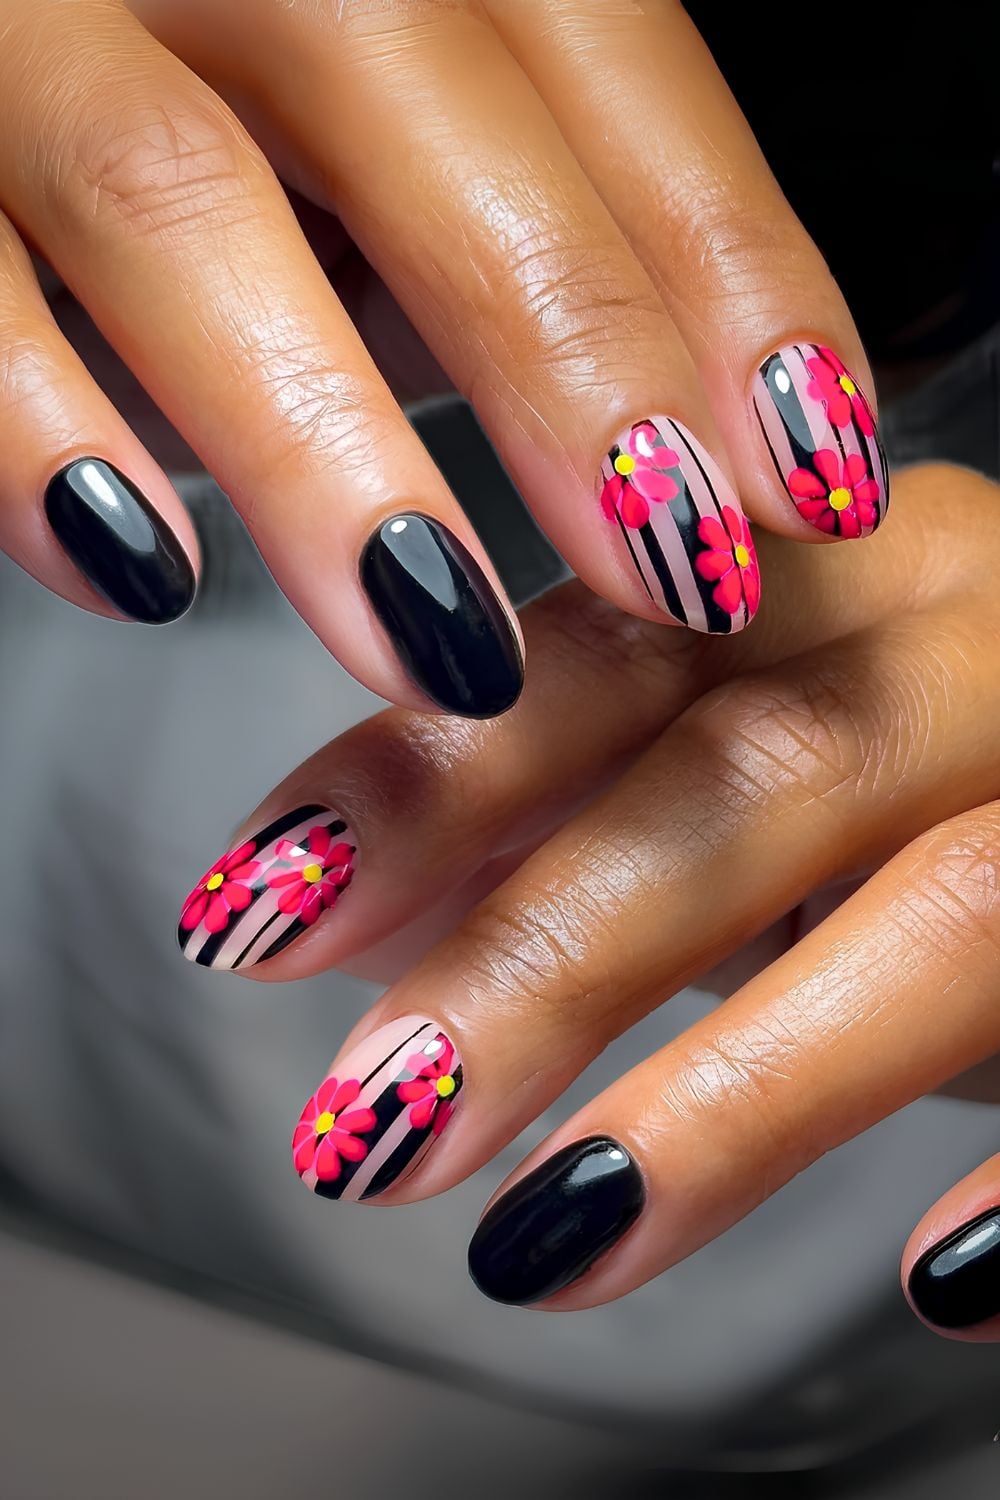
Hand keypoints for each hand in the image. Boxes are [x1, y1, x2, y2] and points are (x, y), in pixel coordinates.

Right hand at [1, 0, 885, 715]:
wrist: (1, 96)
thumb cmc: (232, 141)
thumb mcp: (403, 165)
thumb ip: (530, 244)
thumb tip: (734, 436)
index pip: (610, 61)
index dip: (731, 276)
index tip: (807, 481)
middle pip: (420, 104)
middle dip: (566, 360)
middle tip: (667, 570)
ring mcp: (35, 27)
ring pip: (176, 202)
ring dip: (324, 446)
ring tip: (440, 645)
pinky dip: (40, 434)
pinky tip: (142, 570)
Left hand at [175, 462, 999, 1335]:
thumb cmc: (903, 741)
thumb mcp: (736, 732)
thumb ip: (564, 791)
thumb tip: (334, 891)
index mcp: (828, 562)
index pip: (607, 645)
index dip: (427, 778)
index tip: (255, 917)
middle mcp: (968, 635)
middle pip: (756, 769)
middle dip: (549, 956)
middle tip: (368, 1127)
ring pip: (948, 907)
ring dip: (740, 1097)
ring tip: (543, 1249)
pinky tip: (937, 1287)